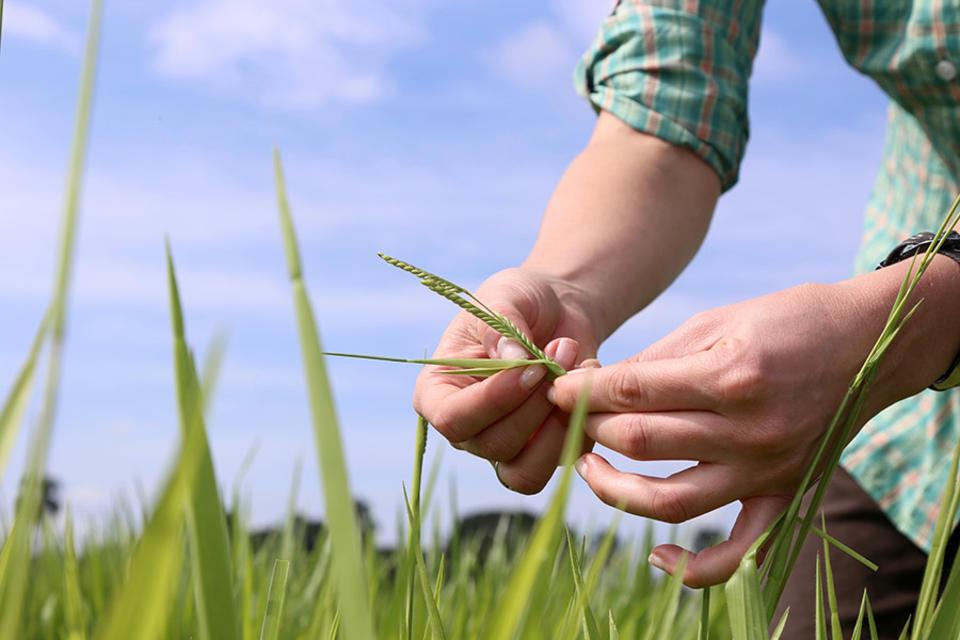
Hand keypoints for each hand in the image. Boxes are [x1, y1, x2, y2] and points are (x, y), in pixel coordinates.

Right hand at [413, 267, 599, 493]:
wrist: (558, 311)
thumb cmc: (520, 300)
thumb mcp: (505, 295)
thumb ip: (501, 326)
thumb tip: (515, 360)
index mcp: (438, 392)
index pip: (453, 419)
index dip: (493, 401)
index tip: (531, 367)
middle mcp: (466, 428)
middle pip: (494, 445)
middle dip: (536, 404)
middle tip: (562, 352)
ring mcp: (503, 447)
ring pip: (526, 471)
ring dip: (560, 426)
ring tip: (577, 371)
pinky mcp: (541, 452)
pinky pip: (562, 462)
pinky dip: (582, 427)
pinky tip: (589, 384)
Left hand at [549, 281, 899, 587]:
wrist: (870, 343)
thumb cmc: (787, 320)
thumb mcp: (716, 321)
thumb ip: (655, 361)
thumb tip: (597, 389)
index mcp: (729, 375)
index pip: (630, 393)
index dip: (580, 392)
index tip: (555, 389)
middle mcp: (748, 430)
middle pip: (639, 443)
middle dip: (589, 427)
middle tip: (569, 416)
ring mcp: (767, 470)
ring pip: (669, 501)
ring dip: (613, 489)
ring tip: (589, 467)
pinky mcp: (785, 496)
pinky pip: (736, 554)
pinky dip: (692, 568)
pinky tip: (657, 554)